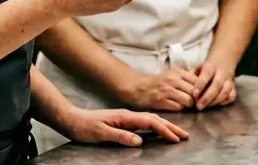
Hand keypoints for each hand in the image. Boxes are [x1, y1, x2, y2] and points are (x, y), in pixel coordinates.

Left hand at [63, 108, 188, 146]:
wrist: (71, 119)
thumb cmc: (84, 127)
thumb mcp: (101, 134)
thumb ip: (121, 137)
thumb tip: (140, 141)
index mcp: (125, 117)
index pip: (150, 122)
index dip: (165, 130)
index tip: (176, 138)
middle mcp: (127, 115)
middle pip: (155, 119)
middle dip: (171, 127)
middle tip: (185, 135)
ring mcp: (125, 118)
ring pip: (151, 120)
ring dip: (165, 126)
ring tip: (177, 133)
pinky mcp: (122, 121)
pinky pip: (144, 123)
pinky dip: (155, 126)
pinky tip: (158, 130)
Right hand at [125, 67, 201, 111]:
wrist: (138, 88)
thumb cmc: (159, 83)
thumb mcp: (173, 74)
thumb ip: (187, 77)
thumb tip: (204, 82)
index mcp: (178, 72)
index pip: (198, 80)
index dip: (202, 89)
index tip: (203, 95)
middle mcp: (173, 79)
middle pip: (195, 91)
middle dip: (197, 99)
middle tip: (197, 103)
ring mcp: (167, 90)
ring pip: (188, 100)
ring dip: (190, 105)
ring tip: (188, 106)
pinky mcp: (161, 101)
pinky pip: (178, 107)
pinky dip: (181, 109)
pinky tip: (178, 108)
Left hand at [192, 60, 236, 110]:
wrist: (224, 59)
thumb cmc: (207, 67)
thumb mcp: (198, 67)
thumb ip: (192, 76)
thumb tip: (185, 87)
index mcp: (211, 66)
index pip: (206, 74)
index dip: (200, 84)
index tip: (194, 94)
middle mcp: (222, 72)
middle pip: (217, 84)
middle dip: (208, 97)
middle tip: (199, 106)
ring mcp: (229, 79)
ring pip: (226, 91)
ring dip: (216, 100)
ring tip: (206, 107)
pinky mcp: (234, 86)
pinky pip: (232, 95)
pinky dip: (225, 101)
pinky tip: (217, 105)